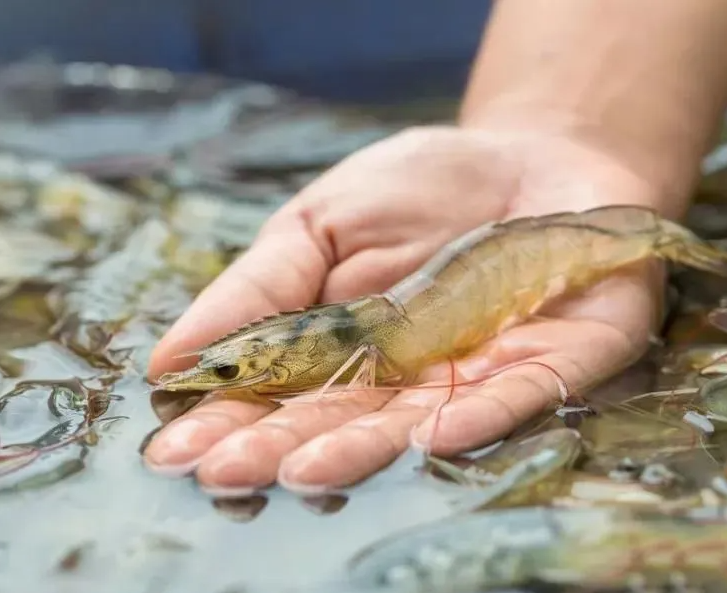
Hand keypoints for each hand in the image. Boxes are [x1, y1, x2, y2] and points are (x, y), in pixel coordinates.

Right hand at [142, 125, 667, 494]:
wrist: (531, 156)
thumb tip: (173, 355)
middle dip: (283, 449)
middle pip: (342, 421)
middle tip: (226, 474)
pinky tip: (432, 436)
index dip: (232, 422)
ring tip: (305, 470)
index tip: (175, 450)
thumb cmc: (420, 190)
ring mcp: (478, 375)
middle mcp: (407, 379)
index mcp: (347, 352)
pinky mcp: (553, 362)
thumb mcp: (322, 222)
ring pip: (417, 424)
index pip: (281, 397)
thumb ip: (260, 287)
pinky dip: (478, 416)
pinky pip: (517, 396)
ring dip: (363, 449)